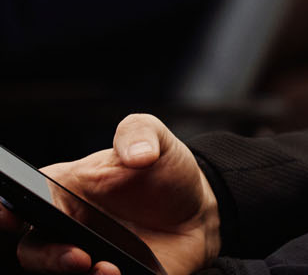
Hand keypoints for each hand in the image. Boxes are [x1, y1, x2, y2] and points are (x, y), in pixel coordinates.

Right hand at [8, 115, 219, 274]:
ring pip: (58, 273)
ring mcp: (86, 256)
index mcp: (65, 191)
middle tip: (78, 257)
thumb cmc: (166, 172)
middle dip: (47, 257)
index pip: (22, 199)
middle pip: (34, 249)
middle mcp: (67, 228)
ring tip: (106, 269)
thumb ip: (139, 133)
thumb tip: (138, 155)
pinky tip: (119, 274)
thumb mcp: (157, 141)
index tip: (9, 217)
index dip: (7, 210)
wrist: (200, 210)